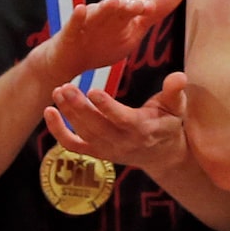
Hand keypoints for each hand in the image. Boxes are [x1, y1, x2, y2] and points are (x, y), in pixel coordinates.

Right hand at [36, 0, 182, 85]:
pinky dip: (77, 17)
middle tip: (139, 6)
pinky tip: (80, 10)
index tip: (151, 8)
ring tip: (115, 2)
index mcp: (120, 17)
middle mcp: (104, 15)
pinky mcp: (69, 35)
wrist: (68, 61)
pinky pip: (74, 25)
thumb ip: (154, 12)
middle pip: (116, 10)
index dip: (141, 8)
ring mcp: (86, 24)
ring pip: (96, 14)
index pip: (132, 10)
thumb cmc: (102, 43)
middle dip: (127, 7)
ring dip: (105, 8)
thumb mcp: (132, 31)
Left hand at [44, 75, 186, 177]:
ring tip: (58, 91)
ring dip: (68, 113)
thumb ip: (175, 92)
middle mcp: (123, 142)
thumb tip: (180, 76)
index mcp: (143, 129)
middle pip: (97, 127)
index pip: (123, 120)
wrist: (161, 154)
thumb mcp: (177, 107)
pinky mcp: (96, 152)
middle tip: (65, 87)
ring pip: (83, 133)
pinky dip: (58, 131)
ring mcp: (107, 149)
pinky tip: (49, 112)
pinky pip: (73, 145)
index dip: (107, 107)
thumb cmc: (168, 123)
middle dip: (79, 108)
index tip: (93, 90)